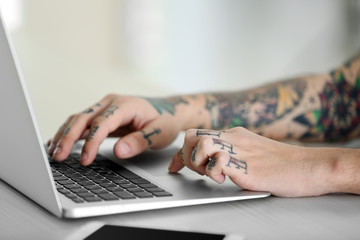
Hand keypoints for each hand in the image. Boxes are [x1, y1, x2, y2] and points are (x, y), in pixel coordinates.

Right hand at [49, 94, 187, 164]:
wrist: (167, 111)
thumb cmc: (164, 122)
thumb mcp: (159, 133)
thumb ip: (139, 141)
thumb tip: (118, 151)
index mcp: (125, 105)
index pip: (102, 123)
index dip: (92, 142)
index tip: (85, 159)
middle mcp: (111, 103)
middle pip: (83, 117)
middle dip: (69, 137)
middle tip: (58, 156)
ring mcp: (105, 107)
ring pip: (78, 119)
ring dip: (65, 135)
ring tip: (54, 152)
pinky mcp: (102, 115)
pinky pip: (82, 122)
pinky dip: (70, 133)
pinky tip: (59, 143)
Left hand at [168, 127, 331, 196]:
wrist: (308, 167)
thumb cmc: (283, 164)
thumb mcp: (252, 152)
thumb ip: (233, 153)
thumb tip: (215, 163)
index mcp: (234, 134)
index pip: (197, 135)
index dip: (180, 152)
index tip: (175, 166)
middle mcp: (233, 138)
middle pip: (192, 135)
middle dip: (186, 155)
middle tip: (196, 170)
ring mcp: (239, 149)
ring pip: (201, 143)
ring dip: (198, 162)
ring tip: (210, 174)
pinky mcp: (245, 165)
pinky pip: (218, 162)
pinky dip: (214, 172)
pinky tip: (224, 180)